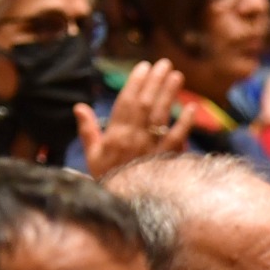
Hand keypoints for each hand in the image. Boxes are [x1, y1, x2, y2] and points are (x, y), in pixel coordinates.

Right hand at [75, 59, 193, 178]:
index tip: (144, 66)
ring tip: (176, 76)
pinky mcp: (165, 160)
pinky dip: (184, 123)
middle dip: (155, 82)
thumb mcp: (93, 156)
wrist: (123, 205)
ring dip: (169, 94)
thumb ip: (88, 130)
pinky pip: (176, 139)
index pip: (126, 102)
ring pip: (160, 116)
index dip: (135, 82)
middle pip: (145, 104)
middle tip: (164, 64)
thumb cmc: (108, 179)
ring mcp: (150, 148)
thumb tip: (79, 106)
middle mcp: (133, 138)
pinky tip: (190, 108)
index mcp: (115, 135)